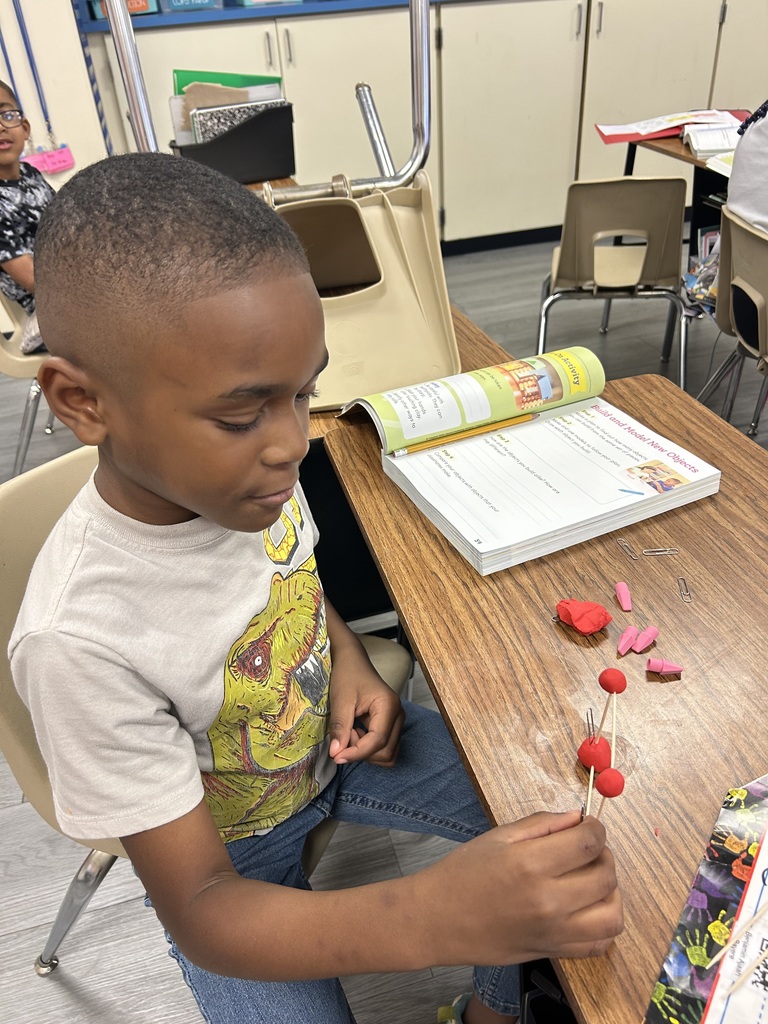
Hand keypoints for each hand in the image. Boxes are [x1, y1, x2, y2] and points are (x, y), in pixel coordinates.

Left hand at [328, 662, 404, 766]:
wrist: (353, 662)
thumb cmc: (348, 675)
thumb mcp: (340, 700)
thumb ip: (339, 728)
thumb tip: (336, 753)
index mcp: (388, 706)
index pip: (378, 740)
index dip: (357, 753)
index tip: (336, 756)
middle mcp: (398, 715)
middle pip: (386, 752)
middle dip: (361, 751)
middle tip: (344, 736)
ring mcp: (396, 720)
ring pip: (387, 754)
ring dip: (366, 752)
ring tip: (350, 733)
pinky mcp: (391, 725)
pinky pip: (384, 747)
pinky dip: (369, 748)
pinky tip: (356, 733)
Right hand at [414, 811, 622, 965]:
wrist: (436, 920)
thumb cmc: (462, 873)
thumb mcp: (498, 836)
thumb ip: (543, 824)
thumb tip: (578, 817)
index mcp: (530, 864)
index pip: (588, 843)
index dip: (596, 828)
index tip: (589, 825)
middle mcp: (547, 900)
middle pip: (605, 876)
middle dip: (604, 855)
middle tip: (588, 848)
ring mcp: (553, 931)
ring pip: (612, 915)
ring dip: (611, 892)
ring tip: (594, 879)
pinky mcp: (552, 952)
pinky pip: (599, 945)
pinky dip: (604, 926)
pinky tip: (589, 908)